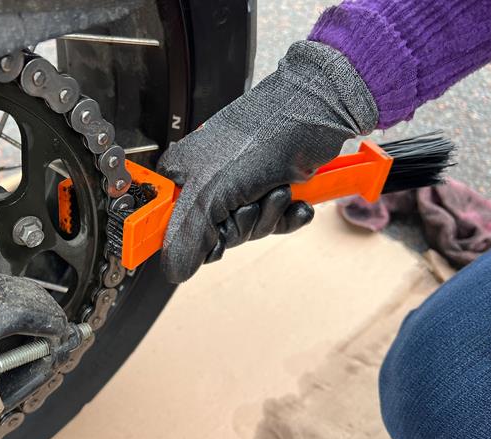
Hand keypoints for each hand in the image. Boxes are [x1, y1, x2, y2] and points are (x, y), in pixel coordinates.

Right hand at [158, 40, 377, 282]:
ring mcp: (239, 184)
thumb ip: (188, 236)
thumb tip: (173, 271)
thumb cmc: (262, 136)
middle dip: (242, 225)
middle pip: (215, 234)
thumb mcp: (212, 193)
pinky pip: (273, 221)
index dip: (196, 240)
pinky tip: (294, 201)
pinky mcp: (268, 186)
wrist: (317, 114)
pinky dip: (287, 216)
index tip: (213, 239)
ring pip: (247, 229)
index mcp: (181, 175)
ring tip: (277, 191)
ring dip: (268, 217)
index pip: (174, 228)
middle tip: (250, 205)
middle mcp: (207, 180)